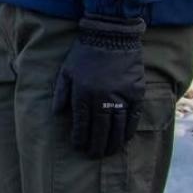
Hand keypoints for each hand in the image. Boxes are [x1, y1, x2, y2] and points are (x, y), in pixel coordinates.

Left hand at [53, 15, 145, 158]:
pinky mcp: (136, 92)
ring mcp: (121, 96)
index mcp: (82, 93)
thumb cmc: (84, 54)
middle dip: (96, 145)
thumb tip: (56, 113)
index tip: (79, 148)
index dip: (80, 138)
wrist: (111, 37)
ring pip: (117, 126)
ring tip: (109, 153)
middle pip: (100, 128)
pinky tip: (125, 139)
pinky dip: (129, 130)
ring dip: (113, 142)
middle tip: (94, 156)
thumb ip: (61, 93)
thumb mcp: (66, 71)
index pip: (81, 123)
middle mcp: (101, 98)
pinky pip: (133, 116)